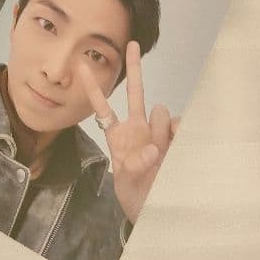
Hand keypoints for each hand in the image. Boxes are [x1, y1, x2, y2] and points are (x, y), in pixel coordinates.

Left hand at [80, 41, 176, 225]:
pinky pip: (179, 128)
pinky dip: (178, 134)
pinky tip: (176, 148)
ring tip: (161, 153)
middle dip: (135, 69)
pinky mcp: (175, 143)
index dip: (93, 88)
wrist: (156, 214)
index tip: (80, 65)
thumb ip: (133, 166)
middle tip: (132, 45)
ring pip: (161, 111)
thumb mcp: (125, 185)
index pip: (103, 107)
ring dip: (160, 125)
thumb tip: (152, 148)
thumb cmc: (135, 197)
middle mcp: (137, 129)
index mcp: (118, 136)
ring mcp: (157, 134)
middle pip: (136, 93)